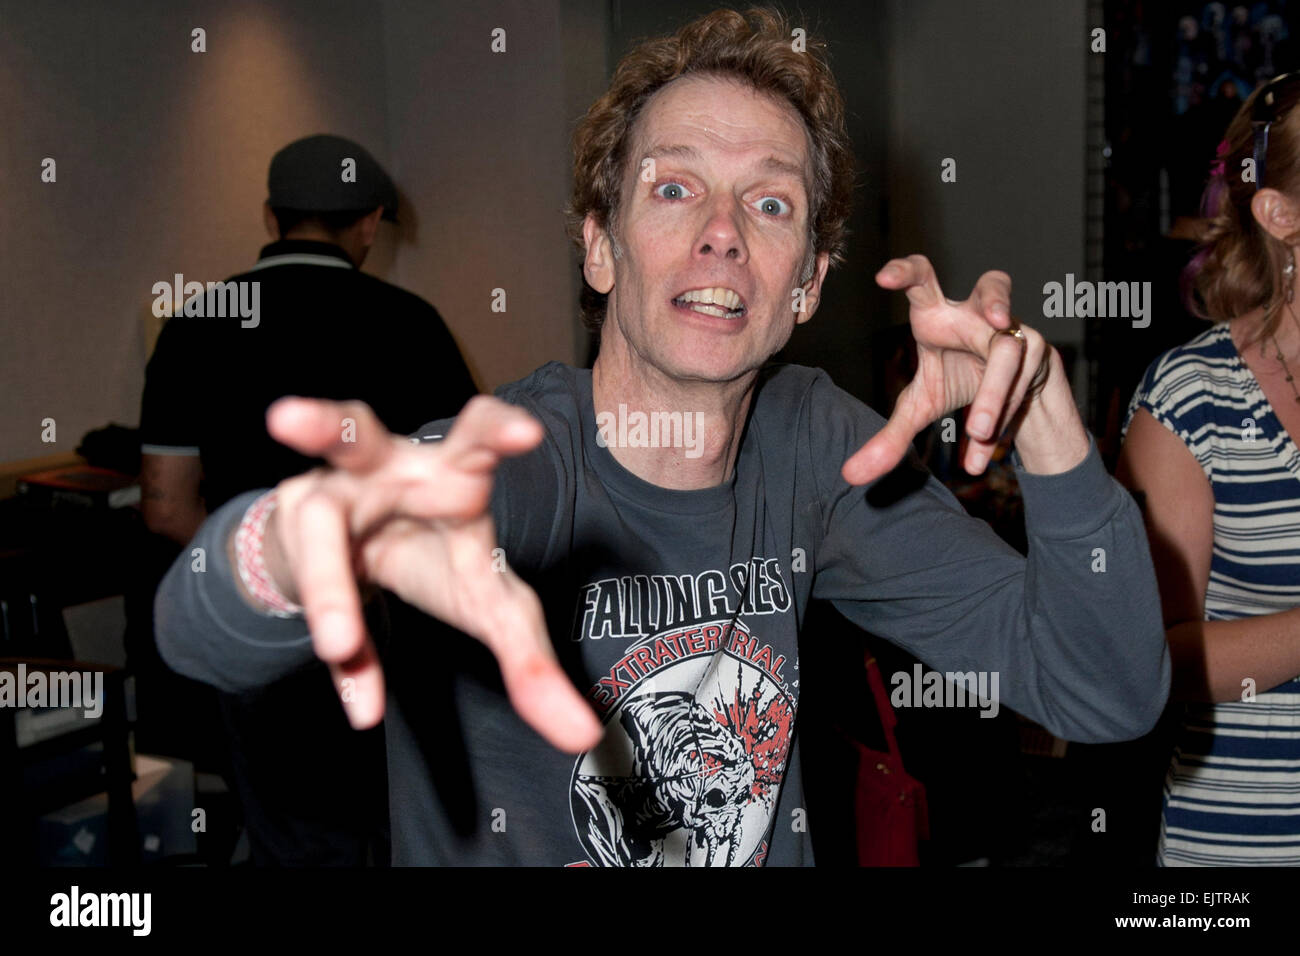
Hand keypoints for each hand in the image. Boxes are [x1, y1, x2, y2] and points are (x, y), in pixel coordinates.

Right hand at [255, 395, 602, 753]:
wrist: (347, 561)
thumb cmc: (432, 559)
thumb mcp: (487, 607)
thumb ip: (531, 664)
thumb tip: (583, 736)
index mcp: (446, 472)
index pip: (474, 433)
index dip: (498, 430)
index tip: (529, 434)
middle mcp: (380, 471)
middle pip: (355, 432)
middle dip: (329, 425)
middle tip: (290, 420)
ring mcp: (325, 498)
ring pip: (313, 524)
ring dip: (326, 585)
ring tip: (338, 646)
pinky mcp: (287, 538)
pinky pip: (314, 605)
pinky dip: (345, 661)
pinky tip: (366, 705)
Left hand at [841, 255, 1050, 484]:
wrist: (1013, 397)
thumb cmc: (958, 381)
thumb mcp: (921, 409)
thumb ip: (889, 438)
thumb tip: (850, 476)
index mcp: (940, 314)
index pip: (923, 277)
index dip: (906, 271)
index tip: (883, 278)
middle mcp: (979, 313)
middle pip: (994, 289)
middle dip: (997, 301)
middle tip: (997, 320)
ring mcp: (1015, 330)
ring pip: (1010, 354)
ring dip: (996, 393)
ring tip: (978, 431)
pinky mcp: (1040, 353)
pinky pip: (1023, 385)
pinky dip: (1003, 419)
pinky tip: (979, 455)